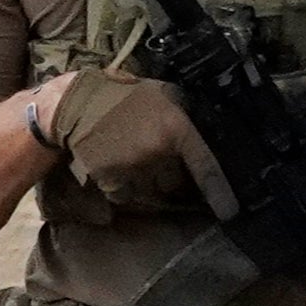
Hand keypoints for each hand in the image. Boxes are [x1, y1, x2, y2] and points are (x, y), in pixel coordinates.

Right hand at [43, 72, 221, 210]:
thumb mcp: (161, 93)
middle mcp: (158, 152)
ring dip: (147, 181)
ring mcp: (134, 168)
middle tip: (156, 160)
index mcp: (176, 128)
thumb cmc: (121, 95)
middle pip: (175, 182)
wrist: (75, 104)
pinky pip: (127, 194)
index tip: (230, 212)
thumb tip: (210, 132)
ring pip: (151, 190)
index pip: (205, 167)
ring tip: (133, 159)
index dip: (220, 193)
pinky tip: (118, 166)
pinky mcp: (112, 180)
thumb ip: (183, 113)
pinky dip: (125, 187)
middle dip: (170, 175)